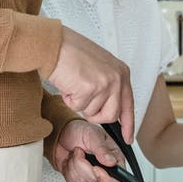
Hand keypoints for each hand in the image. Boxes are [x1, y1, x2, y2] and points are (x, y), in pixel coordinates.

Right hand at [47, 27, 135, 142]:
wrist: (54, 44)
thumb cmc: (71, 52)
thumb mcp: (99, 67)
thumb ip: (108, 85)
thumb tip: (109, 108)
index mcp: (121, 72)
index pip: (128, 104)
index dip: (128, 124)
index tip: (127, 137)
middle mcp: (116, 78)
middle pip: (110, 115)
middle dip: (94, 114)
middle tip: (82, 98)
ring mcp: (104, 84)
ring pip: (92, 113)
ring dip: (79, 103)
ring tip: (74, 83)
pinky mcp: (89, 89)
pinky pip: (77, 107)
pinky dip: (69, 99)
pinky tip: (68, 83)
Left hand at [53, 120, 124, 181]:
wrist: (62, 134)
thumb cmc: (80, 131)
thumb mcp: (92, 134)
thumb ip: (102, 148)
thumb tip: (111, 162)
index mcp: (114, 158)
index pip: (117, 179)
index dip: (105, 177)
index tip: (95, 168)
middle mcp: (104, 169)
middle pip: (96, 181)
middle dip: (83, 166)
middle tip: (80, 151)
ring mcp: (92, 176)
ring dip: (74, 166)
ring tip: (76, 154)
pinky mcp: (80, 181)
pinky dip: (69, 172)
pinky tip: (71, 162)